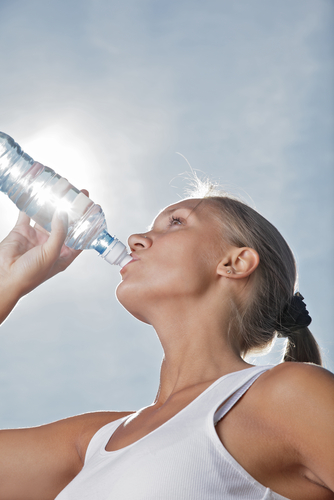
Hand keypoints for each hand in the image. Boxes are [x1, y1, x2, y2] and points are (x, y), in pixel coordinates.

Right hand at [0, 192, 86, 322]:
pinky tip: (37, 193)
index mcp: (63, 255)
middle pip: (65, 224)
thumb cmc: (29, 275)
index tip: (93, 209)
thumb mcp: (51, 254)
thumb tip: (64, 214)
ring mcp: (37, 237)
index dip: (87, 224)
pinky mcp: (22, 231)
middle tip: (78, 194)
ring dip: (53, 205)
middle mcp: (52, 245)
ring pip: (47, 217)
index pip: (80, 237)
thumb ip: (59, 233)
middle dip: (72, 210)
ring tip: (60, 190)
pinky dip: (32, 205)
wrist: (4, 277)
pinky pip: (28, 215)